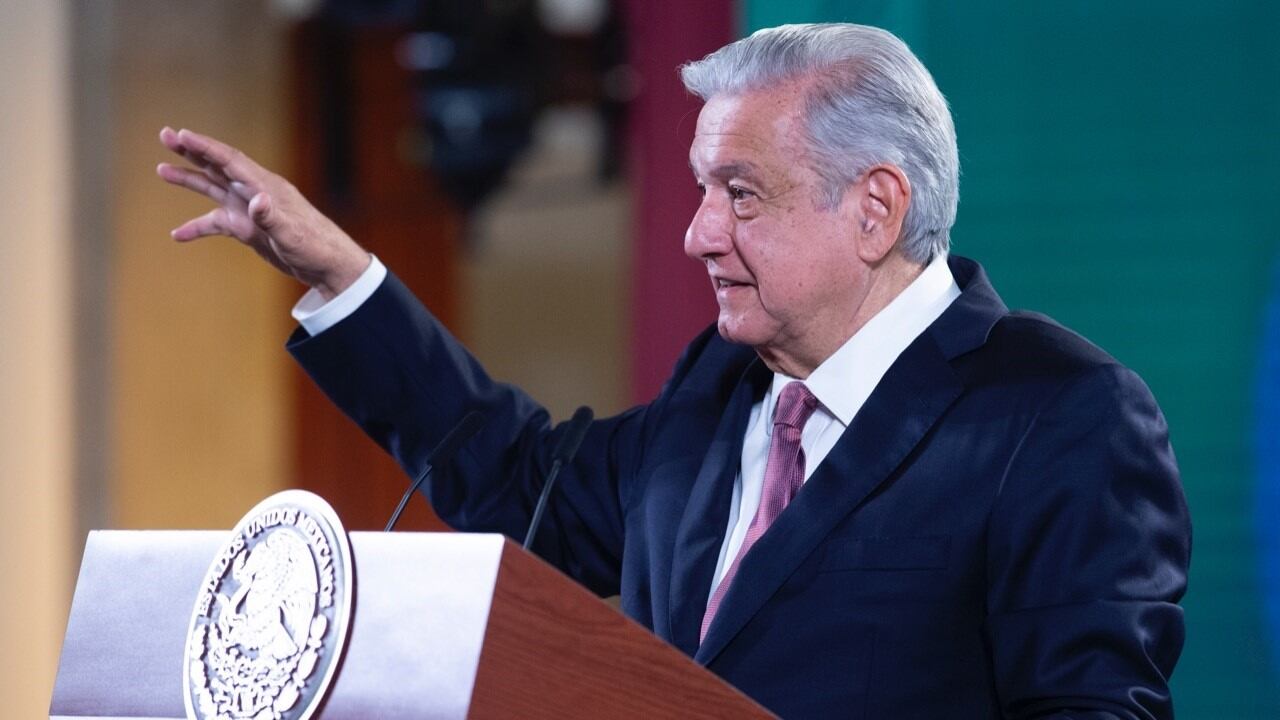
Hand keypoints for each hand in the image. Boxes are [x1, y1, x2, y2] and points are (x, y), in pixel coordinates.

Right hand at [156, 127, 369, 299]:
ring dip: (190, 179)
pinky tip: (178, 234)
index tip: (183, 134)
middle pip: (218, 166)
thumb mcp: (293, 233)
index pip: (231, 160)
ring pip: (214, 188)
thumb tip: (256, 200)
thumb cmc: (316, 246)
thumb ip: (272, 217)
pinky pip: (217, 223)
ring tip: (162, 170)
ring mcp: (250, 210)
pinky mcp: (249, 229)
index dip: (206, 147)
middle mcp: (255, 193)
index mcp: (266, 187)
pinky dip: (197, 227)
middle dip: (192, 152)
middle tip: (165, 135)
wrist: (329, 267)